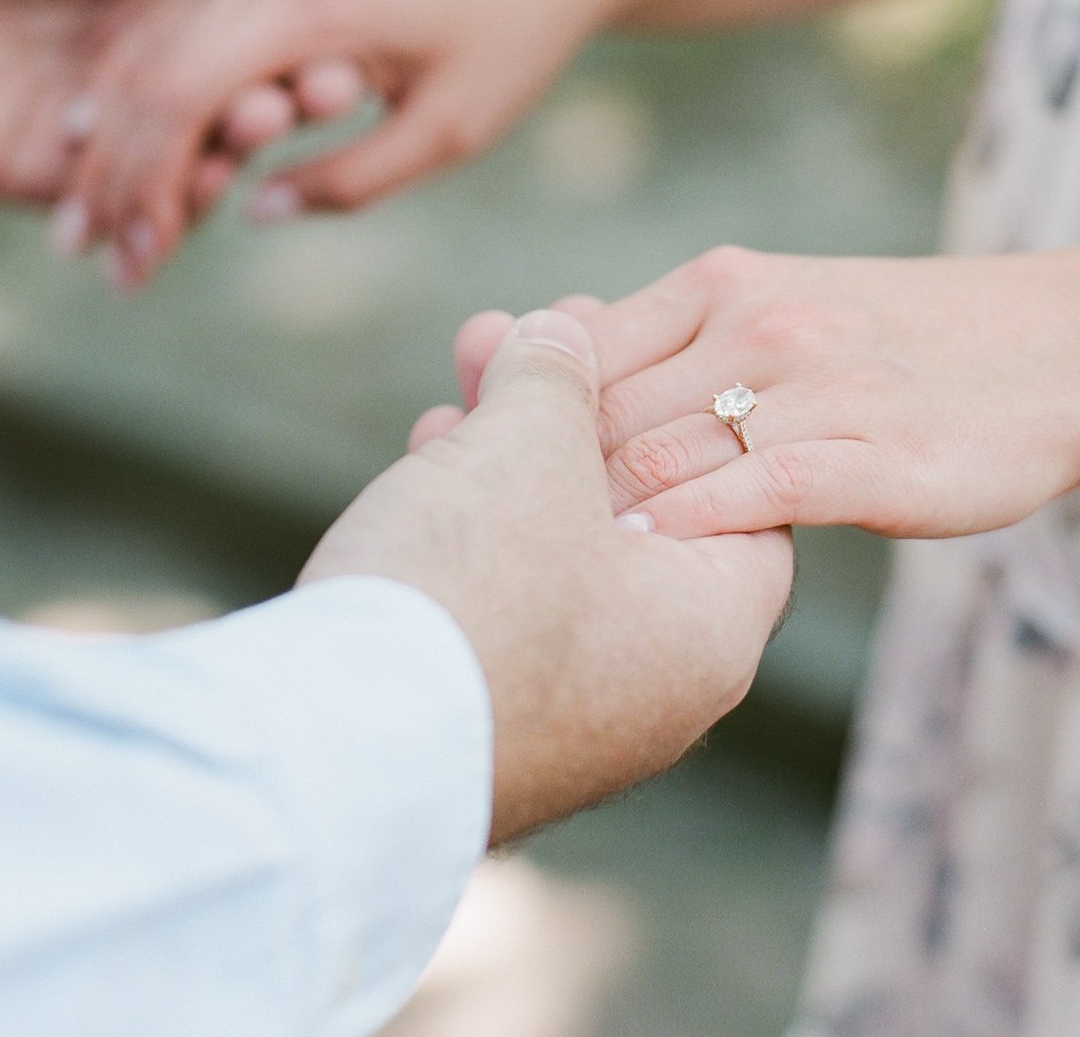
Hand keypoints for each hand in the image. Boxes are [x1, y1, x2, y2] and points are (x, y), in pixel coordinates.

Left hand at [0, 0, 358, 223]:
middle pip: (229, 109)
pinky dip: (150, 220)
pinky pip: (114, 210)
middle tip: (303, 103)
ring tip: (237, 149)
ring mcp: (100, 123)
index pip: (260, 42)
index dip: (302, 56)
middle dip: (271, 111)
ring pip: (180, 168)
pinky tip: (175, 213)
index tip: (346, 63)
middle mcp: (146, 64)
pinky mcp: (45, 173)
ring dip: (218, 168)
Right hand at [60, 0, 623, 286]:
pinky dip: (150, 101)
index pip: (186, 93)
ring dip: (120, 138)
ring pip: (155, 50)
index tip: (137, 256)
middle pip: (152, 72)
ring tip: (95, 228)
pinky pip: (185, 34)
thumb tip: (251, 210)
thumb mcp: (447, 132)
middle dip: (115, 170)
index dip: (149, 182)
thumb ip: (350, 179)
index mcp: (312, 1)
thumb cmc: (507, 46)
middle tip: (96, 257)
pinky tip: (121, 165)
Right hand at [300, 309, 793, 841]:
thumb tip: (563, 330)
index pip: (744, 490)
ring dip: (513, 448)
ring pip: (561, 548)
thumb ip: (560, 373)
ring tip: (472, 361)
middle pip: (640, 510)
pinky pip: (504, 600)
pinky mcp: (488, 725)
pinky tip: (431, 447)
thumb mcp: (533, 441)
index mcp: (711, 629)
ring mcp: (572, 720)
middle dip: (577, 408)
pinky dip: (474, 519)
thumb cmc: (474, 584)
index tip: (626, 333)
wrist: (335, 750)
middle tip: (536, 330)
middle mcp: (660, 691)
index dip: (683, 395)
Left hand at [454, 246, 1079, 541]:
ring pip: (665, 456)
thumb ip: (683, 340)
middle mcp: (757, 324)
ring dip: (594, 519)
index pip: (583, 350)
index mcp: (723, 284)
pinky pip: (754, 498)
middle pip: (606, 411)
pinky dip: (686, 535)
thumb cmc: (910, 341)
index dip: (516, 416)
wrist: (1063, 348)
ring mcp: (816, 388)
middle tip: (468, 537)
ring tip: (533, 578)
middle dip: (532, 479)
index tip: (461, 467)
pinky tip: (644, 573)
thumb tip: (568, 377)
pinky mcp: (872, 460)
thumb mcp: (786, 304)